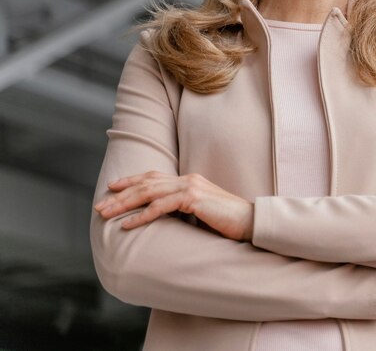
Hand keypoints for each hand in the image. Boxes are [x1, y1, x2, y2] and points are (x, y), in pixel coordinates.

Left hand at [94, 172, 253, 241]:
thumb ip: (183, 207)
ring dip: (124, 204)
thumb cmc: (227, 220)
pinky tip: (127, 224)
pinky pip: (161, 207)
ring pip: (149, 193)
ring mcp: (190, 187)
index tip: (112, 187)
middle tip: (100, 205)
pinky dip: (141, 215)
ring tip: (106, 214)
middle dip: (121, 194)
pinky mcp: (193, 199)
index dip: (131, 181)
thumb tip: (163, 216)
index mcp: (189, 180)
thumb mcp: (201, 211)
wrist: (249, 220)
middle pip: (147, 183)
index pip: (154, 176)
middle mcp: (187, 179)